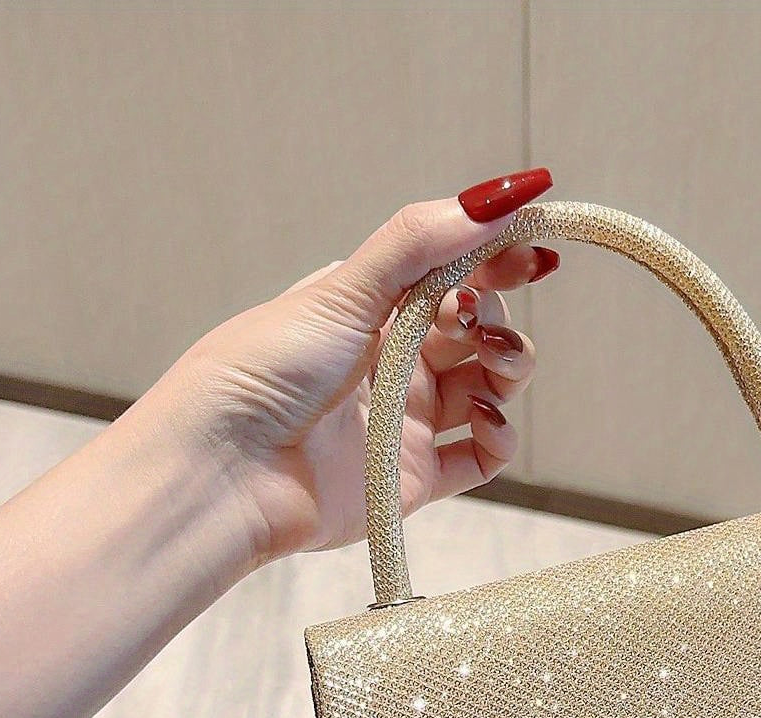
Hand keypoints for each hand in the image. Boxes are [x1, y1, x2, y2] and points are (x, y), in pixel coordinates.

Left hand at [123, 169, 556, 566]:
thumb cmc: (263, 371)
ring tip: (492, 368)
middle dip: (498, 320)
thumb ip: (419, 241)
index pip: (453, 275)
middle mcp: (391, 362)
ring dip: (508, 371)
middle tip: (479, 324)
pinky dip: (499, 436)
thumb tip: (502, 195)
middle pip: (479, 333)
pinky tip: (486, 420)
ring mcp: (405, 423)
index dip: (496, 261)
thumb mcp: (342, 289)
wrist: (226, 471)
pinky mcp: (414, 479)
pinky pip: (481, 457)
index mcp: (369, 309)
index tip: (534, 253)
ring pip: (489, 390)